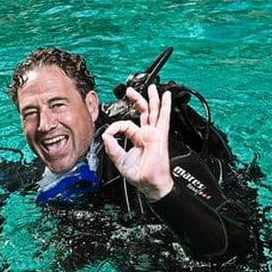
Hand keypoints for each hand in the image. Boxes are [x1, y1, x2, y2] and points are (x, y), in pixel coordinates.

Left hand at [102, 84, 173, 201]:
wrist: (150, 183)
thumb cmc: (140, 175)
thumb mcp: (120, 160)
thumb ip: (112, 147)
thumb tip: (105, 135)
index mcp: (137, 139)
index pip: (125, 125)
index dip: (115, 127)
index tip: (108, 134)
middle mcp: (146, 135)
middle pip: (142, 112)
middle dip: (136, 100)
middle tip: (129, 91)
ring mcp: (154, 134)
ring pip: (153, 111)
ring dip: (152, 98)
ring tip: (150, 87)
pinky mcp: (160, 135)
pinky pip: (164, 117)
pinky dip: (165, 106)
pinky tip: (166, 96)